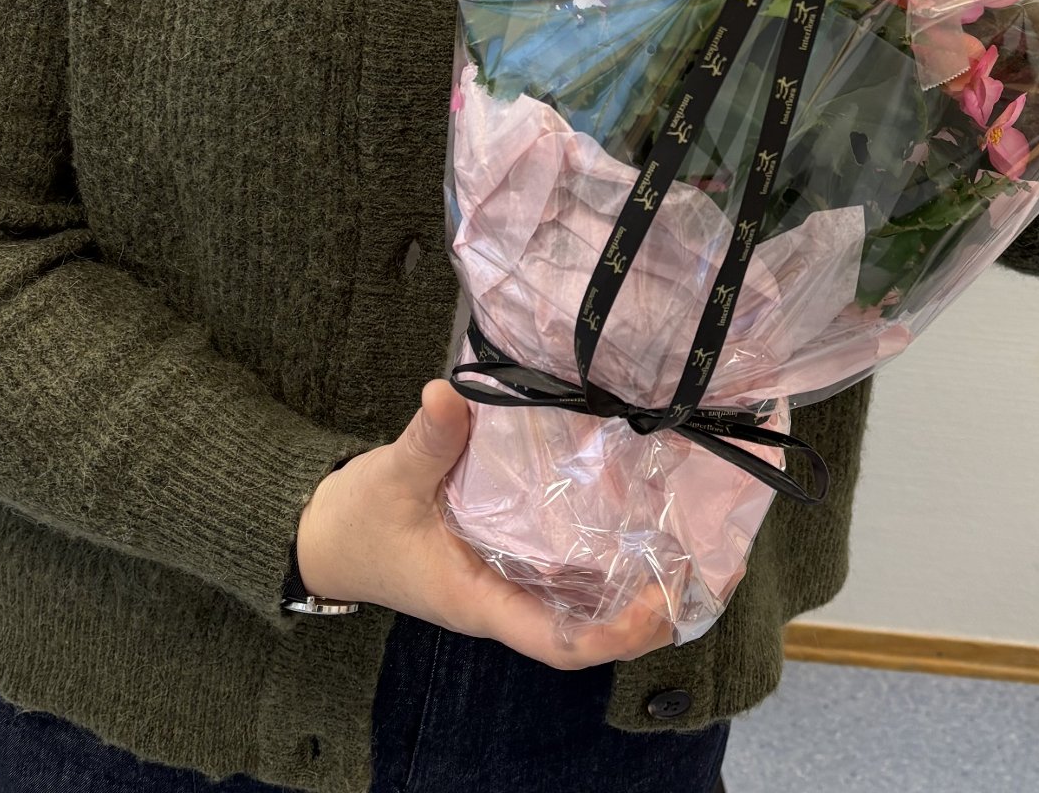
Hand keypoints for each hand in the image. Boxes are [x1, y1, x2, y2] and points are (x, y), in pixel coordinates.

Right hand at [294, 379, 677, 669]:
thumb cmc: (361, 521)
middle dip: (651, 610)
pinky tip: (647, 515)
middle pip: (593, 627)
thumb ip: (425, 442)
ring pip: (590, 599)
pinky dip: (613, 550)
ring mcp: (514, 580)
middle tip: (707, 564)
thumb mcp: (390, 479)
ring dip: (641, 581)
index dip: (614, 634)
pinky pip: (573, 564)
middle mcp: (509, 599)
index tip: (659, 603)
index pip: (559, 642)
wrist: (331, 536)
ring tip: (697, 541)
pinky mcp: (515, 555)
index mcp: (483, 602)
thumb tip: (446, 395)